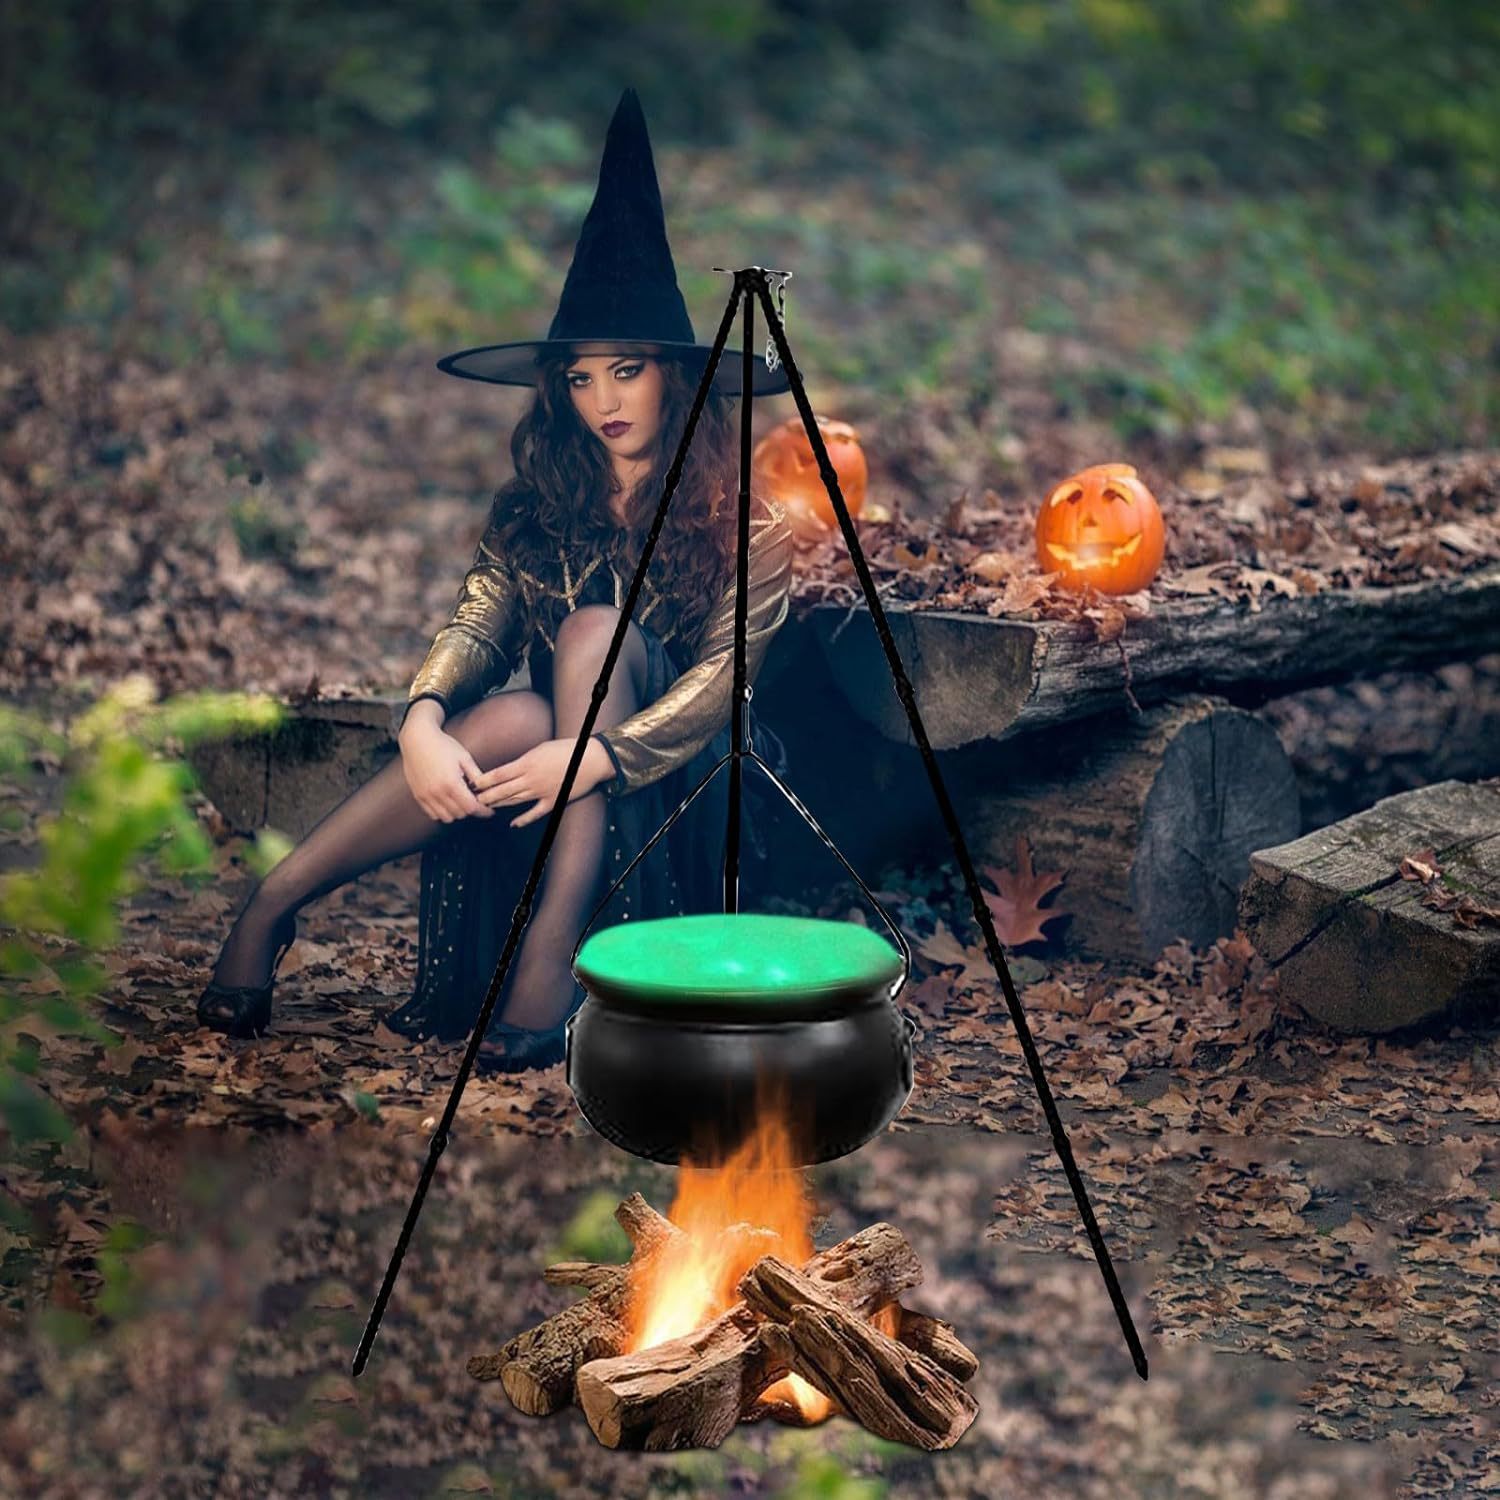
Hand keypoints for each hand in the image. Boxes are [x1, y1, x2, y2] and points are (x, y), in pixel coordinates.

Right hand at [399, 717, 490, 822]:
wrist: (417, 739)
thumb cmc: (442, 745)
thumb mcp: (464, 757)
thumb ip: (477, 776)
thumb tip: (488, 790)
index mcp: (451, 783)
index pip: (471, 807)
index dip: (483, 811)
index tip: (489, 810)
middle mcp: (437, 792)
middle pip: (460, 814)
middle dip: (471, 810)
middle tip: (476, 801)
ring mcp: (426, 795)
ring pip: (447, 817)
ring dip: (457, 813)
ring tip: (461, 801)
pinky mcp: (418, 796)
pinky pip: (433, 814)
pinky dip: (443, 812)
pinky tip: (448, 801)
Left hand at [471, 737, 607, 827]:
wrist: (590, 759)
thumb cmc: (567, 749)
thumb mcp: (541, 748)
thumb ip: (525, 760)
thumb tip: (511, 768)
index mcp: (527, 763)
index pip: (498, 774)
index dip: (483, 781)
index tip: (472, 784)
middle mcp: (531, 779)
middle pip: (502, 790)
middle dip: (485, 796)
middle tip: (472, 800)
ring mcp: (542, 792)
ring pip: (515, 801)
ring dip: (499, 805)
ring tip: (486, 808)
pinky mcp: (553, 801)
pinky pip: (535, 813)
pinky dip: (523, 819)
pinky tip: (513, 824)